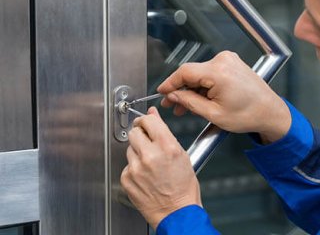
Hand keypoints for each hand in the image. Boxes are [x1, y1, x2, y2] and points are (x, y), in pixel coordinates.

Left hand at [120, 107, 201, 228]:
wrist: (176, 213)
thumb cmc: (183, 188)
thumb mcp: (181, 155)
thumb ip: (165, 133)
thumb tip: (153, 115)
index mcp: (167, 147)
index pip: (148, 120)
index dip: (146, 120)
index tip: (146, 122)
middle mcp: (150, 156)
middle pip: (134, 132)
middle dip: (140, 135)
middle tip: (148, 143)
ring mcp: (136, 168)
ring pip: (129, 148)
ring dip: (137, 152)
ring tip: (150, 164)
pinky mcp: (127, 179)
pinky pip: (126, 165)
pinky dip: (134, 168)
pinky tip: (145, 175)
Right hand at [157, 51, 290, 142]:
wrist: (270, 112)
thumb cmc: (249, 115)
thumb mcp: (214, 114)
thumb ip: (189, 102)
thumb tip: (173, 95)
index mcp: (219, 72)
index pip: (184, 72)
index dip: (170, 83)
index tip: (161, 92)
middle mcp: (223, 61)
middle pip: (192, 73)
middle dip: (181, 90)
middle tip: (172, 105)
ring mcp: (229, 60)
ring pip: (200, 74)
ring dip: (192, 89)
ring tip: (185, 107)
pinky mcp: (232, 63)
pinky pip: (210, 73)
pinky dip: (203, 85)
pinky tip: (198, 99)